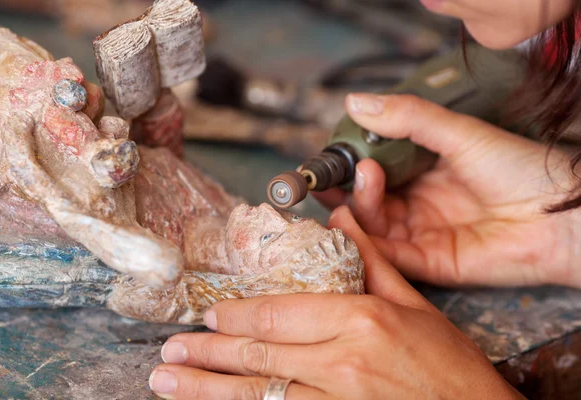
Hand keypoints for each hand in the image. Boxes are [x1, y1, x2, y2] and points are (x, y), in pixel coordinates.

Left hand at [148, 208, 522, 399]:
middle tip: (168, 353)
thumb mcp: (414, 305)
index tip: (207, 318)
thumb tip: (342, 218)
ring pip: (258, 392)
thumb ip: (370, 261)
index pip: (279, 314)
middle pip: (259, 354)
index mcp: (360, 319)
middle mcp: (342, 361)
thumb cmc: (450, 367)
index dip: (236, 316)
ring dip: (207, 389)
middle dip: (206, 354)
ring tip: (167, 383)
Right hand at [315, 93, 580, 287]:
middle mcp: (420, 203)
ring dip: (360, 206)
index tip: (335, 151)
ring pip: (374, 226)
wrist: (560, 215)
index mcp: (426, 171)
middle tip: (338, 171)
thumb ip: (408, 118)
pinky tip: (355, 220)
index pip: (377, 167)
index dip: (353, 162)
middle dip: (349, 186)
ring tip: (367, 180)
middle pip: (370, 200)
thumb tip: (355, 102)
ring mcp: (423, 234)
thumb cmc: (520, 169)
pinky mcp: (429, 263)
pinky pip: (388, 255)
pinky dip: (366, 242)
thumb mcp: (459, 133)